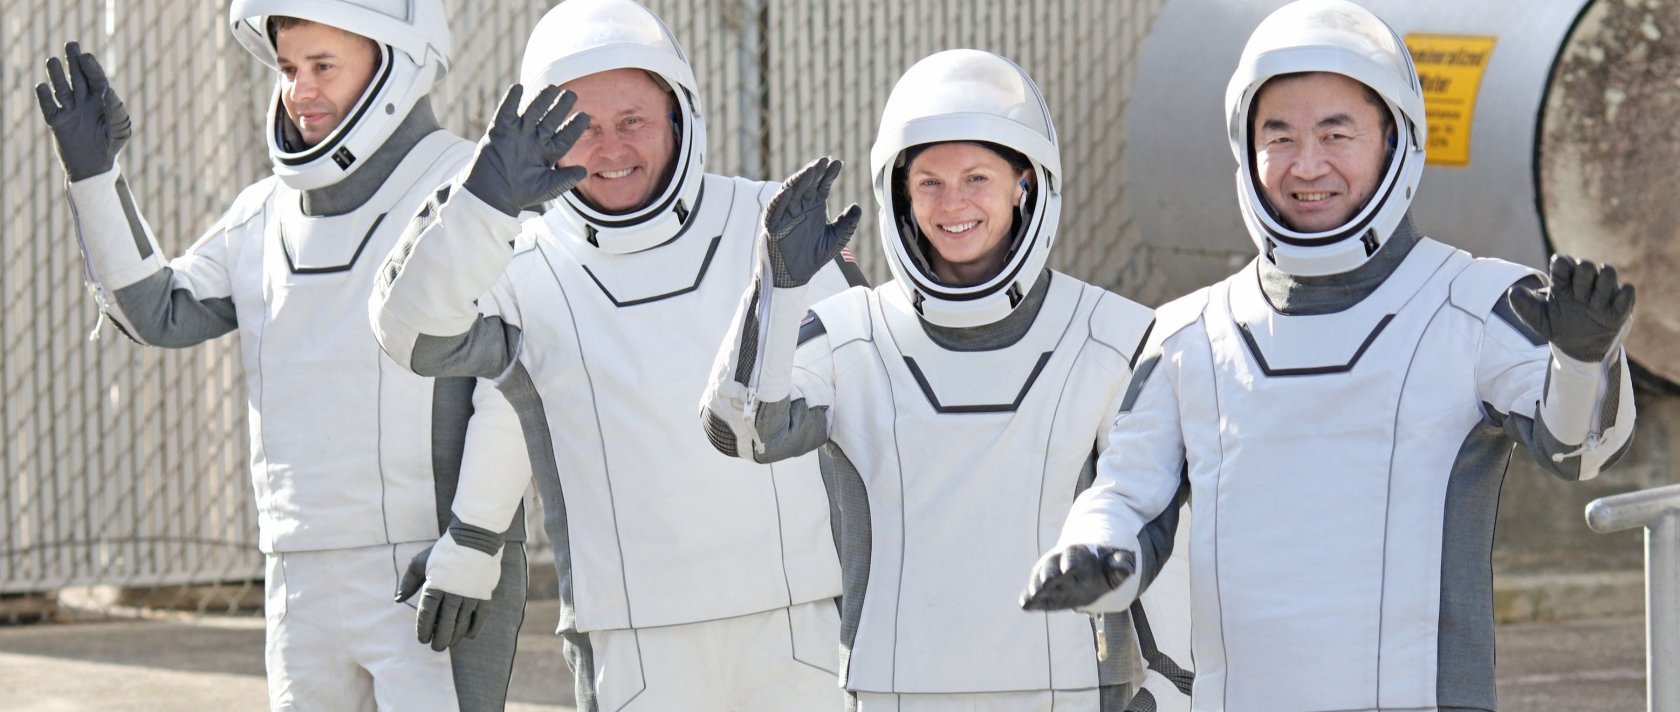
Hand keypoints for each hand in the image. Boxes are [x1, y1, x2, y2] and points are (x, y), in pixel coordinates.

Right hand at [36, 41, 131, 181]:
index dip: (91, 67)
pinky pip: (48, 106)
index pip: (96, 79)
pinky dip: (44, 96)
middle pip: (78, 77)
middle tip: (72, 44)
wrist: (94, 168)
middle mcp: (84, 102)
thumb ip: (116, 112)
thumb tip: (108, 92)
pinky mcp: (56, 121)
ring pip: (61, 88)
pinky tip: (41, 86)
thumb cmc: (111, 147)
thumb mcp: (119, 131)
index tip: (86, 56)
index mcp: (102, 101)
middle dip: (74, 61)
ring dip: (57, 74)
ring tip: (52, 60)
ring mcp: (69, 110)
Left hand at [394, 520, 504, 650]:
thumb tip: (397, 599)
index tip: (422, 639)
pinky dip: (473, 629)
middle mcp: (453, 593)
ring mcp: (471, 595)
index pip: (426, 615)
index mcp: (435, 585)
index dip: (423, 630)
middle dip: (439, 639)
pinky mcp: (484, 595)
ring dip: (454, 637)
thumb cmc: (444, 552)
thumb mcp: (421, 562)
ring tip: (449, 644)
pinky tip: (467, 634)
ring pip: (461, 624)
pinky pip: (480, 618)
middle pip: (444, 624)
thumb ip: (408, 582)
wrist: (475, 538)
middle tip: (436, 647)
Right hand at [462, 84, 589, 216]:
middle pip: (550, 120)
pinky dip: (510, 100)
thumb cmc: (522, 193)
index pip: (564, 136)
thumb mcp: (547, 187)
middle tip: (571, 94)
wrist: (492, 195)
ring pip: (532, 112)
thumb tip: (585, 171)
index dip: (574, 126)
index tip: (584, 116)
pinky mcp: (500, 131)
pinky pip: (506, 112)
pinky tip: (518, 88)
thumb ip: (565, 179)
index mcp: (548, 153)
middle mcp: (534, 140)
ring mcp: (518, 134)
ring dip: (540, 100)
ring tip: (551, 88)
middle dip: (560, 107)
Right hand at [763, 156, 862, 287]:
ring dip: (799, 180)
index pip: (821, 185)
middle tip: (824, 160)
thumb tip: (857, 207)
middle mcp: (799, 206)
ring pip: (790, 192)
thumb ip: (846, 224)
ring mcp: (785, 214)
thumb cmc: (814, 256)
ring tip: (810, 170)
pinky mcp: (772, 226)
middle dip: (814, 172)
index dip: (829, 174)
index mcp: (814, 206)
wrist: (796, 276)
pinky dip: (780, 201)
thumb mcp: (835, 239)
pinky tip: (789, 191)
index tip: (838, 163)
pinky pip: (774, 211)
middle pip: (806, 184)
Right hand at [1020, 545, 1134, 610]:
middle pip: (1052, 566)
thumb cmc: (1103, 568)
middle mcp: (1059, 563)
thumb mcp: (1116, 566)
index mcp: (1079, 555)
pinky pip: (1034, 595)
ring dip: (1036, 587)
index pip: (1074, 556)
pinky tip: (1025, 604)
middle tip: (1047, 581)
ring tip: (1034, 595)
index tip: (1070, 570)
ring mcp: (1049, 577)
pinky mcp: (1044, 593)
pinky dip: (1029, 599)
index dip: (1071, 562)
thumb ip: (1120, 566)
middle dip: (1049, 573)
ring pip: (1039, 579)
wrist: (1088, 573)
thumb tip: (1125, 568)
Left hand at [1510, 254, 1635, 362]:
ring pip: (1609, 272)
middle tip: (1579, 295)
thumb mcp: (1538, 319)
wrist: (1578, 348)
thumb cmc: (1558, 326)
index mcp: (1563, 282)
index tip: (1561, 274)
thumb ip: (1523, 306)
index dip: (1563, 264)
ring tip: (1593, 302)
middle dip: (1583, 276)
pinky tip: (1610, 308)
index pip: (1563, 263)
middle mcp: (1584, 283)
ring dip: (1602, 284)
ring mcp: (1603, 293)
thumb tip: (1513, 292)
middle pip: (1586, 265)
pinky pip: (1627, 292)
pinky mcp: (1620, 306)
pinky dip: (1621, 296)